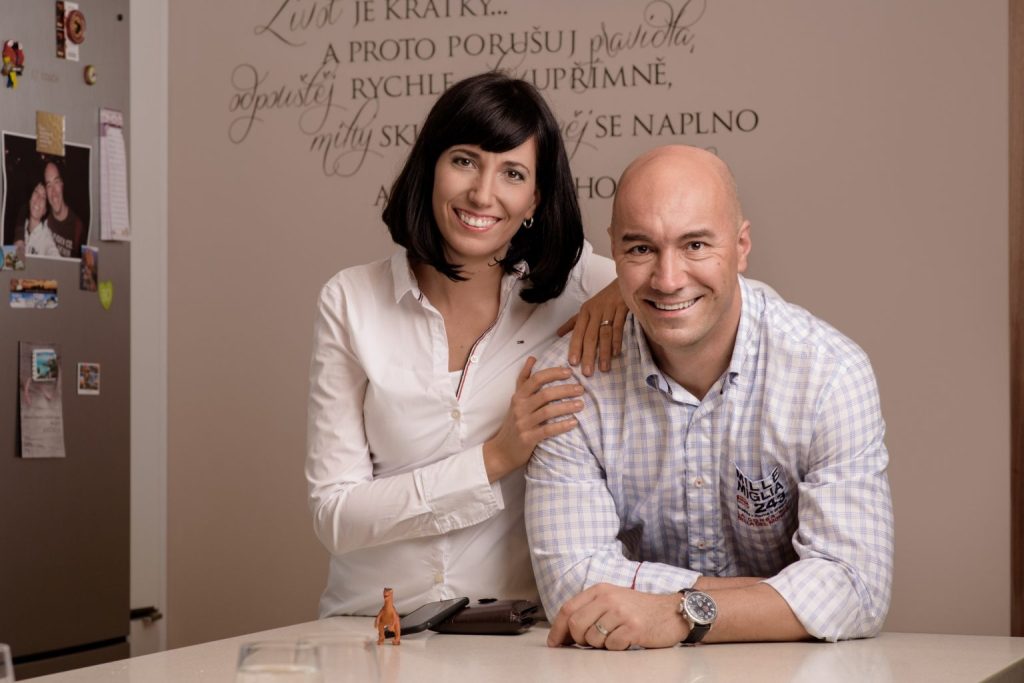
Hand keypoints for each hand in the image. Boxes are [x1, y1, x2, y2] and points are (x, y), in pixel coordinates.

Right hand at [482, 357, 583, 481]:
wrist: (501, 450)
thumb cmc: (513, 423)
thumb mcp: (516, 399)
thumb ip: (524, 379)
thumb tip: (532, 357)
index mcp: (518, 396)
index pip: (536, 379)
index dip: (553, 373)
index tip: (569, 372)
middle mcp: (519, 408)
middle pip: (545, 394)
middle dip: (565, 390)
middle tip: (581, 389)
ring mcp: (523, 423)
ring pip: (547, 411)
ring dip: (566, 406)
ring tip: (581, 404)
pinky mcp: (528, 438)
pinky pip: (547, 430)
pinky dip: (562, 426)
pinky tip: (574, 423)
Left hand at [547, 583, 685, 650]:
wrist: (671, 611)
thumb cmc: (639, 609)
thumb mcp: (612, 600)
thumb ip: (589, 610)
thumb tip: (564, 633)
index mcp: (600, 590)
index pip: (568, 609)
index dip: (557, 629)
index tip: (554, 643)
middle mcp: (609, 598)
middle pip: (576, 625)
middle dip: (579, 640)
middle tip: (591, 642)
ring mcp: (621, 612)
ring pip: (592, 638)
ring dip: (600, 645)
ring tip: (614, 637)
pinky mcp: (634, 628)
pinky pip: (611, 646)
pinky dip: (616, 648)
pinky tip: (626, 640)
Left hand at [557, 280, 627, 376]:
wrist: (623, 281)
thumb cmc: (604, 298)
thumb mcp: (587, 308)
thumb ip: (573, 322)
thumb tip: (558, 334)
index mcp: (585, 312)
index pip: (578, 332)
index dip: (575, 347)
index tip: (573, 363)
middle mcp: (595, 311)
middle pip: (590, 336)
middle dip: (588, 355)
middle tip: (587, 372)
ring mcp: (609, 309)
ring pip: (604, 334)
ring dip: (603, 352)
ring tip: (603, 368)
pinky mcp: (622, 308)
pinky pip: (619, 327)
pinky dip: (617, 340)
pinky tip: (616, 353)